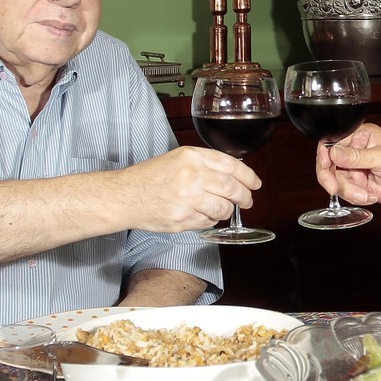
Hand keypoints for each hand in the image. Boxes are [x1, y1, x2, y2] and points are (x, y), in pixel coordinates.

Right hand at [120, 146, 260, 231]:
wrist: (125, 196)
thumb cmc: (150, 177)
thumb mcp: (178, 159)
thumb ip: (205, 164)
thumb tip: (233, 175)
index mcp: (192, 158)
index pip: (231, 166)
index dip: (248, 176)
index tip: (255, 183)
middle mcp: (191, 176)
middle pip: (232, 188)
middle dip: (244, 197)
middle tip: (247, 201)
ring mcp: (187, 199)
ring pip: (223, 209)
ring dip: (226, 211)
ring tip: (219, 209)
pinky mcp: (182, 219)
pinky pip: (208, 222)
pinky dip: (209, 220)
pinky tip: (200, 214)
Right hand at [315, 123, 380, 205]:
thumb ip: (357, 156)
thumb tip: (334, 152)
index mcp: (360, 136)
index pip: (332, 141)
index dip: (324, 154)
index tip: (325, 166)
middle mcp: (354, 150)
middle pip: (329, 163)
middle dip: (331, 178)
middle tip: (334, 189)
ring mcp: (354, 168)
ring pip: (336, 180)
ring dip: (349, 191)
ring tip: (366, 195)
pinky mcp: (357, 183)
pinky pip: (346, 191)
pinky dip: (355, 197)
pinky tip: (370, 196)